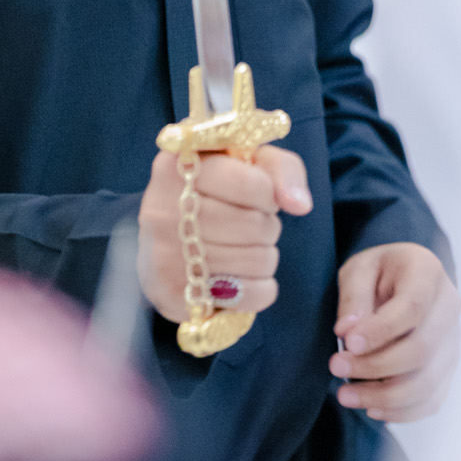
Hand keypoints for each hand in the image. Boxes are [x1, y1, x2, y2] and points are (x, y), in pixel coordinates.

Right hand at [138, 145, 311, 323]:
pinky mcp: (173, 295)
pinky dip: (260, 289)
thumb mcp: (245, 164)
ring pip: (256, 260)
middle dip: (266, 226)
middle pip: (254, 225)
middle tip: (250, 225)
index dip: (268, 194)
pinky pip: (249, 296)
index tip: (257, 196)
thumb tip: (299, 204)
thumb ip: (281, 169)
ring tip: (244, 248)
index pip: (252, 184)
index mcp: (177, 165)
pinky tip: (242, 277)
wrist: (162, 240)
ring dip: (264, 256)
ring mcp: (164, 255)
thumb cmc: (213, 195)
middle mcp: (161, 208)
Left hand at [330, 242, 460, 422]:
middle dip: (375, 366)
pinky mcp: (447, 368)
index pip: (412, 307)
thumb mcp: (358, 269)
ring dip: (384, 396)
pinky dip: (402, 411)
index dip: (381, 331)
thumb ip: (353, 297)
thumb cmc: (378, 272)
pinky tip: (371, 408)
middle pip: (422, 350)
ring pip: (427, 382)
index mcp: (428, 273)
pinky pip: (432, 400)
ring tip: (345, 395)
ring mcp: (453, 341)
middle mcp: (449, 308)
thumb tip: (348, 333)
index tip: (348, 343)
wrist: (402, 281)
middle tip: (335, 366)